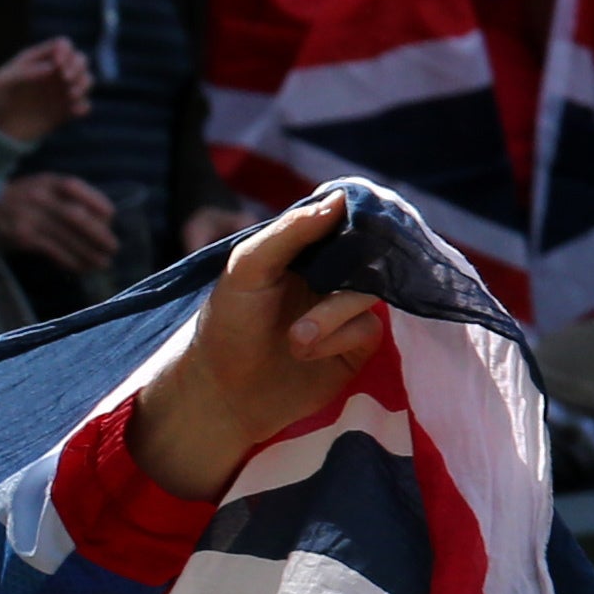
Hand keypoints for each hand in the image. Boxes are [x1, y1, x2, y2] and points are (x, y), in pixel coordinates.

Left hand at [0, 38, 90, 143]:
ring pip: (85, 81)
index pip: (63, 45)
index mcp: (40, 59)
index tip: (58, 64)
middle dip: (78, 66)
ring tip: (71, 94)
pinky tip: (75, 111)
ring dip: (84, 84)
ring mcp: (61, 91)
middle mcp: (55, 72)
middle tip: (66, 78)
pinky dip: (83, 107)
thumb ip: (25, 72)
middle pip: (80, 60)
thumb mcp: (2, 82)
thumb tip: (52, 67)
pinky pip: (83, 106)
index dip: (65, 51)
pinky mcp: (64, 112)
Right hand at [0, 172, 118, 274]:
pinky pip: (51, 250)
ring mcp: (30, 218)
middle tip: (113, 247)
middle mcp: (40, 197)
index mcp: (48, 181)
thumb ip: (65, 197)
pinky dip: (68, 260)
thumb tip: (98, 219)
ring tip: (101, 263)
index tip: (111, 217)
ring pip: (66, 236)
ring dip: (87, 252)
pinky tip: (79, 267)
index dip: (98, 203)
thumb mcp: (42, 187)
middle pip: (76, 216)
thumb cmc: (19, 199)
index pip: (78, 189)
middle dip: (98, 233)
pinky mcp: (22, 237)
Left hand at [128, 191, 383, 499]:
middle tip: (322, 283)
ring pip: (370, 291)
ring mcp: (347, 306)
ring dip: (331, 314)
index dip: (359, 212)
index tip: (360, 216)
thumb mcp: (246, 269)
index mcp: (306, 246)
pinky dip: (338, 338)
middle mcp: (332, 271)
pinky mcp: (357, 343)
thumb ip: (289, 232)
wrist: (222, 394)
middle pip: (371, 251)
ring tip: (295, 338)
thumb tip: (341, 199)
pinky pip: (369, 327)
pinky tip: (306, 353)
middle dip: (350, 269)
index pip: (348, 214)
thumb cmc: (227, 326)